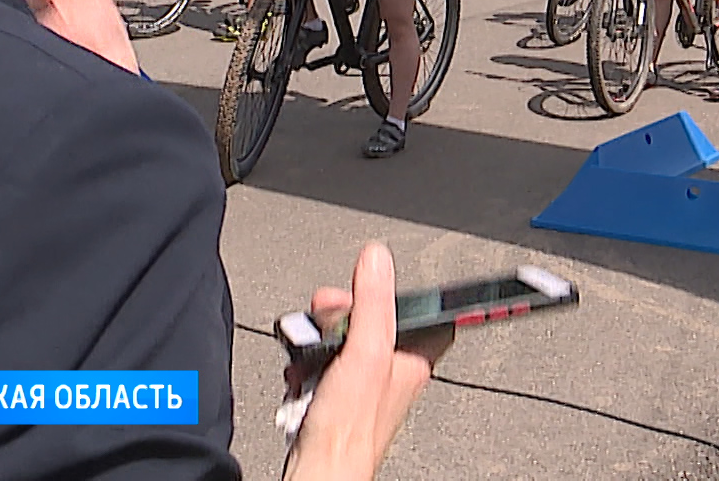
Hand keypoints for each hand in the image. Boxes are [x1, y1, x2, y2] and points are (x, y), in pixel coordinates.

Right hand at [286, 243, 450, 480]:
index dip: (387, 293)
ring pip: (342, 339)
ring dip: (317, 341)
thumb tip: (378, 259)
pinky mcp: (338, 394)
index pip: (415, 308)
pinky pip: (322, 362)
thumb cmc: (351, 429)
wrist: (320, 469)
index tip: (367, 286)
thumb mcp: (365, 351)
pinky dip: (306, 364)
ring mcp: (365, 382)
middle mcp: (393, 369)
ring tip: (311, 351)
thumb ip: (373, 302)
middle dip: (338, 316)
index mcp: (413, 356)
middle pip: (369, 318)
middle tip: (326, 321)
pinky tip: (302, 373)